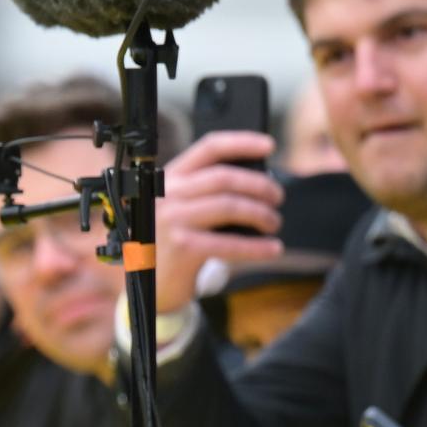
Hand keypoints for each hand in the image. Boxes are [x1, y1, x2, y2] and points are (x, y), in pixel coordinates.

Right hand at [153, 131, 282, 313]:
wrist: (149, 283)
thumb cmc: (172, 243)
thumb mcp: (181, 209)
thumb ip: (206, 193)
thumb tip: (258, 182)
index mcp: (168, 179)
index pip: (208, 149)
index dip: (241, 143)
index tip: (269, 146)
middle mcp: (166, 195)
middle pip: (224, 177)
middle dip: (260, 186)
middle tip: (277, 198)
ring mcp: (172, 220)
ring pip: (230, 206)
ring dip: (261, 214)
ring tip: (273, 223)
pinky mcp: (182, 247)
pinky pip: (231, 243)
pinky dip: (258, 247)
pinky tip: (272, 248)